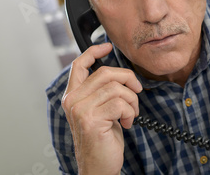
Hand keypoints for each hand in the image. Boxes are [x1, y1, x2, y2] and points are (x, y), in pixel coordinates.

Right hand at [61, 43, 142, 174]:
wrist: (98, 166)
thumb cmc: (102, 140)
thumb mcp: (100, 110)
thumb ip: (102, 92)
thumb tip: (120, 75)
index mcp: (73, 96)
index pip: (79, 65)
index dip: (93, 52)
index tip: (107, 47)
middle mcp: (72, 101)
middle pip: (106, 73)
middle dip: (128, 79)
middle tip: (136, 91)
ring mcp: (80, 110)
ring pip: (116, 88)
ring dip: (132, 101)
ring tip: (130, 114)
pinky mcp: (91, 119)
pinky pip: (121, 103)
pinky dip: (131, 112)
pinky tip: (127, 123)